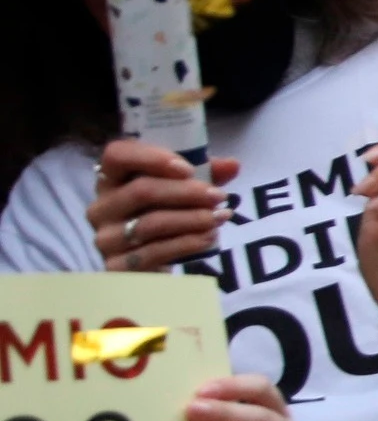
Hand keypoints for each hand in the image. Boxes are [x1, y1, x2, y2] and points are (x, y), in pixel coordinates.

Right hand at [88, 140, 235, 272]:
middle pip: (141, 190)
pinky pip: (156, 251)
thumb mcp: (184, 188)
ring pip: (152, 222)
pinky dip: (188, 242)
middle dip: (186, 192)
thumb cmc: (166, 214)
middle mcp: (101, 207)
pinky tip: (210, 237)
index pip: (117, 155)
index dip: (151, 157)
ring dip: (193, 218)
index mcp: (111, 178)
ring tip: (220, 217)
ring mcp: (106, 238)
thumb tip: (232, 165)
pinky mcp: (117, 266)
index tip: (188, 169)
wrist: (153, 262)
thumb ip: (206, 173)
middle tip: (219, 196)